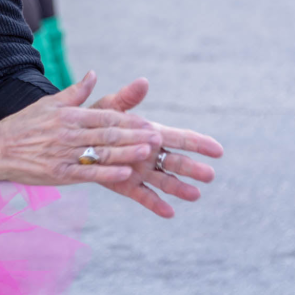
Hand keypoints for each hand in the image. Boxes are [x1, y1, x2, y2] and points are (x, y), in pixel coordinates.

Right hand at [0, 74, 163, 186]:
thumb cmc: (23, 125)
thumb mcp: (48, 103)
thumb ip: (75, 92)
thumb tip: (93, 74)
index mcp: (68, 115)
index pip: (104, 116)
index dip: (128, 120)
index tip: (148, 123)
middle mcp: (69, 133)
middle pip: (108, 134)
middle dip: (135, 135)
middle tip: (158, 137)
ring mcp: (64, 154)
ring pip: (101, 152)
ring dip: (127, 152)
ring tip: (148, 152)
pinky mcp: (59, 173)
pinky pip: (88, 173)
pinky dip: (107, 173)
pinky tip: (125, 174)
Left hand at [85, 71, 223, 217]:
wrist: (77, 140)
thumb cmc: (96, 119)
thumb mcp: (110, 107)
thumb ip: (126, 98)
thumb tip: (143, 82)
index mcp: (150, 133)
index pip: (179, 138)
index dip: (199, 144)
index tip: (218, 150)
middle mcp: (150, 154)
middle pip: (176, 162)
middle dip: (193, 168)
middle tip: (209, 175)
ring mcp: (141, 172)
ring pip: (165, 181)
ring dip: (180, 188)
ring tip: (195, 195)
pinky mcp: (128, 186)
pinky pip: (144, 196)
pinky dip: (156, 204)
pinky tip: (169, 213)